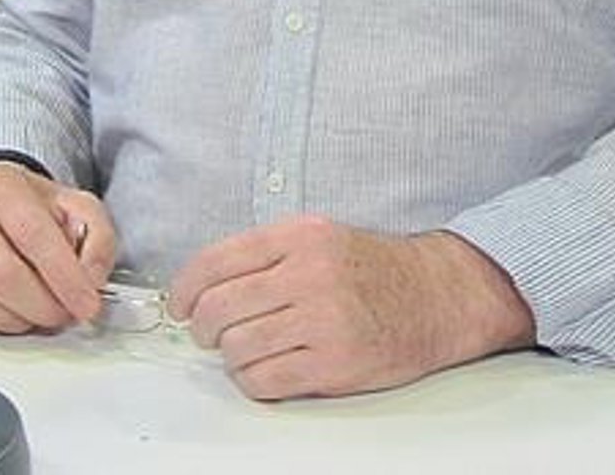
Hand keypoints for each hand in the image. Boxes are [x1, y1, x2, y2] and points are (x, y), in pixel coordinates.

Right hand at [0, 161, 114, 336]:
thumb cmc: (31, 209)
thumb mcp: (75, 207)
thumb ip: (97, 237)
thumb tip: (92, 278)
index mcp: (1, 185)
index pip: (34, 235)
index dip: (65, 277)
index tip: (87, 304)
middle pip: (2, 275)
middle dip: (43, 306)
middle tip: (64, 314)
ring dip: (18, 322)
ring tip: (37, 311)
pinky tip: (5, 312)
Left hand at [168, 215, 534, 400]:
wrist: (435, 295)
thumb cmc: (373, 269)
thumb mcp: (320, 236)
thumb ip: (267, 253)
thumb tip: (203, 284)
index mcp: (300, 235)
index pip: (217, 260)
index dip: (185, 287)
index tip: (179, 303)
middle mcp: (309, 273)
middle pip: (219, 308)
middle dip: (202, 326)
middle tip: (208, 332)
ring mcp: (323, 320)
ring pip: (237, 347)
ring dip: (231, 355)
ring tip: (246, 350)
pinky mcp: (334, 363)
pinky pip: (265, 380)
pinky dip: (253, 380)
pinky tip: (266, 369)